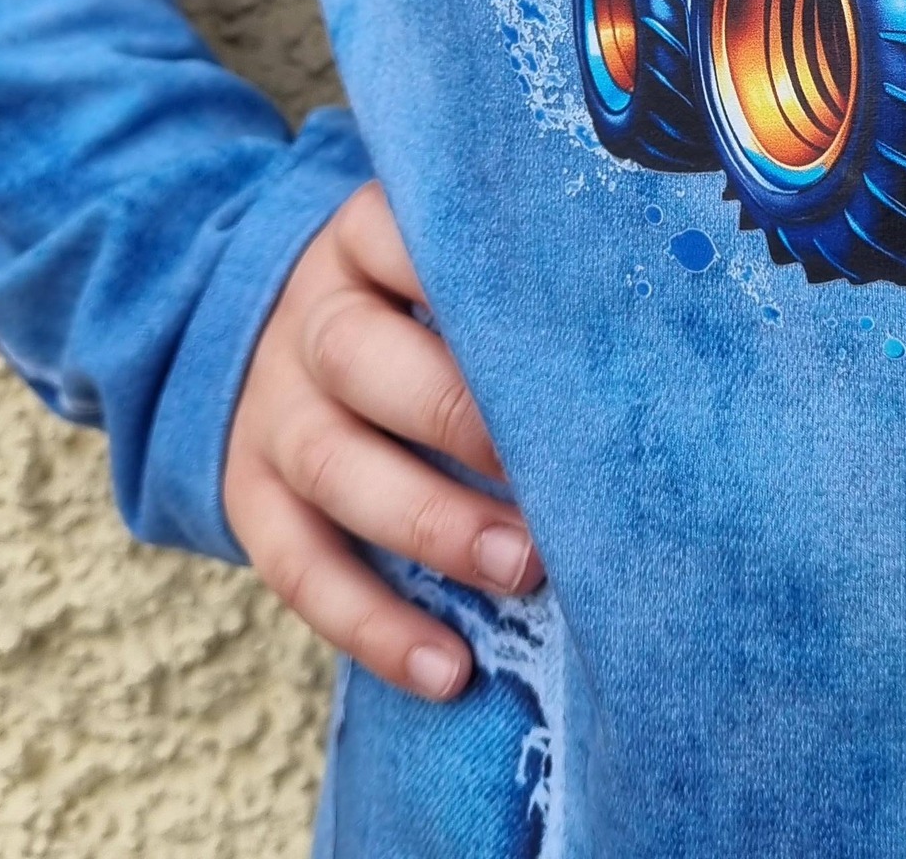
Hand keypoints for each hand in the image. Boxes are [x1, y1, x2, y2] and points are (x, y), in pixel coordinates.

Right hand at [226, 181, 541, 699]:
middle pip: (362, 357)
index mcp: (366, 239)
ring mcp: (273, 407)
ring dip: (432, 525)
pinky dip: (373, 625)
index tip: (572, 329)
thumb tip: (656, 337)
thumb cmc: (425, 303)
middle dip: (462, 418)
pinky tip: (449, 668)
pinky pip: (297, 566)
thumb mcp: (450, 261)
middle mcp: (311, 317)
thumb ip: (520, 282)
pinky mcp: (249, 494)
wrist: (284, 335)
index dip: (479, 286)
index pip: (407, 238)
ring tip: (524, 567)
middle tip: (561, 468)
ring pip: (335, 465)